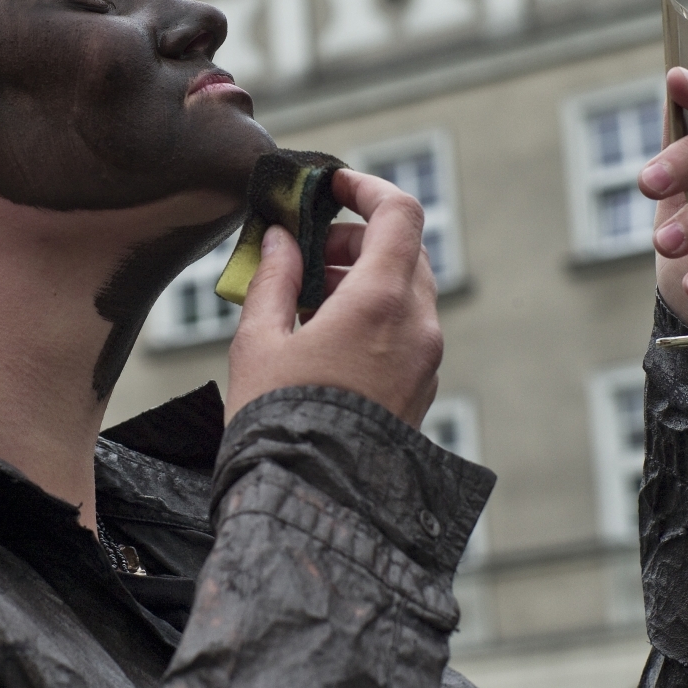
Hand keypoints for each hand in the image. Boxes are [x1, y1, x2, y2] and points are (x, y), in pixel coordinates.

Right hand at [226, 170, 441, 426]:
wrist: (314, 503)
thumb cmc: (280, 421)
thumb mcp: (260, 339)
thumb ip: (274, 277)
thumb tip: (280, 237)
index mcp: (382, 301)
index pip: (399, 213)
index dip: (367, 187)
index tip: (333, 185)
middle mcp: (418, 325)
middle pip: (404, 249)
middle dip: (356, 238)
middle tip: (306, 249)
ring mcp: (427, 359)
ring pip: (408, 289)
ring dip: (364, 275)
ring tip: (309, 296)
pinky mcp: (423, 387)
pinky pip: (408, 327)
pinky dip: (376, 310)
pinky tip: (329, 333)